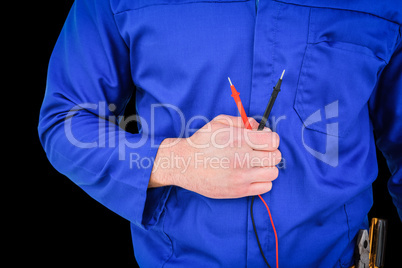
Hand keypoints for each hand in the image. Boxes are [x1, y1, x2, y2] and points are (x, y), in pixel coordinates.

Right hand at [149, 115, 280, 198]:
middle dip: (270, 152)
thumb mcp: (218, 123)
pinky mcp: (239, 191)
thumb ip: (241, 121)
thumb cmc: (201, 142)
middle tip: (259, 152)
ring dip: (267, 167)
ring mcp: (242, 177)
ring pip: (273, 173)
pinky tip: (252, 175)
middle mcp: (243, 159)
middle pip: (276, 157)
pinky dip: (263, 181)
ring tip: (256, 164)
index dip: (270, 138)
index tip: (263, 140)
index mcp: (239, 139)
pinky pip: (266, 187)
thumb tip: (258, 126)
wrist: (184, 165)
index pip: (273, 140)